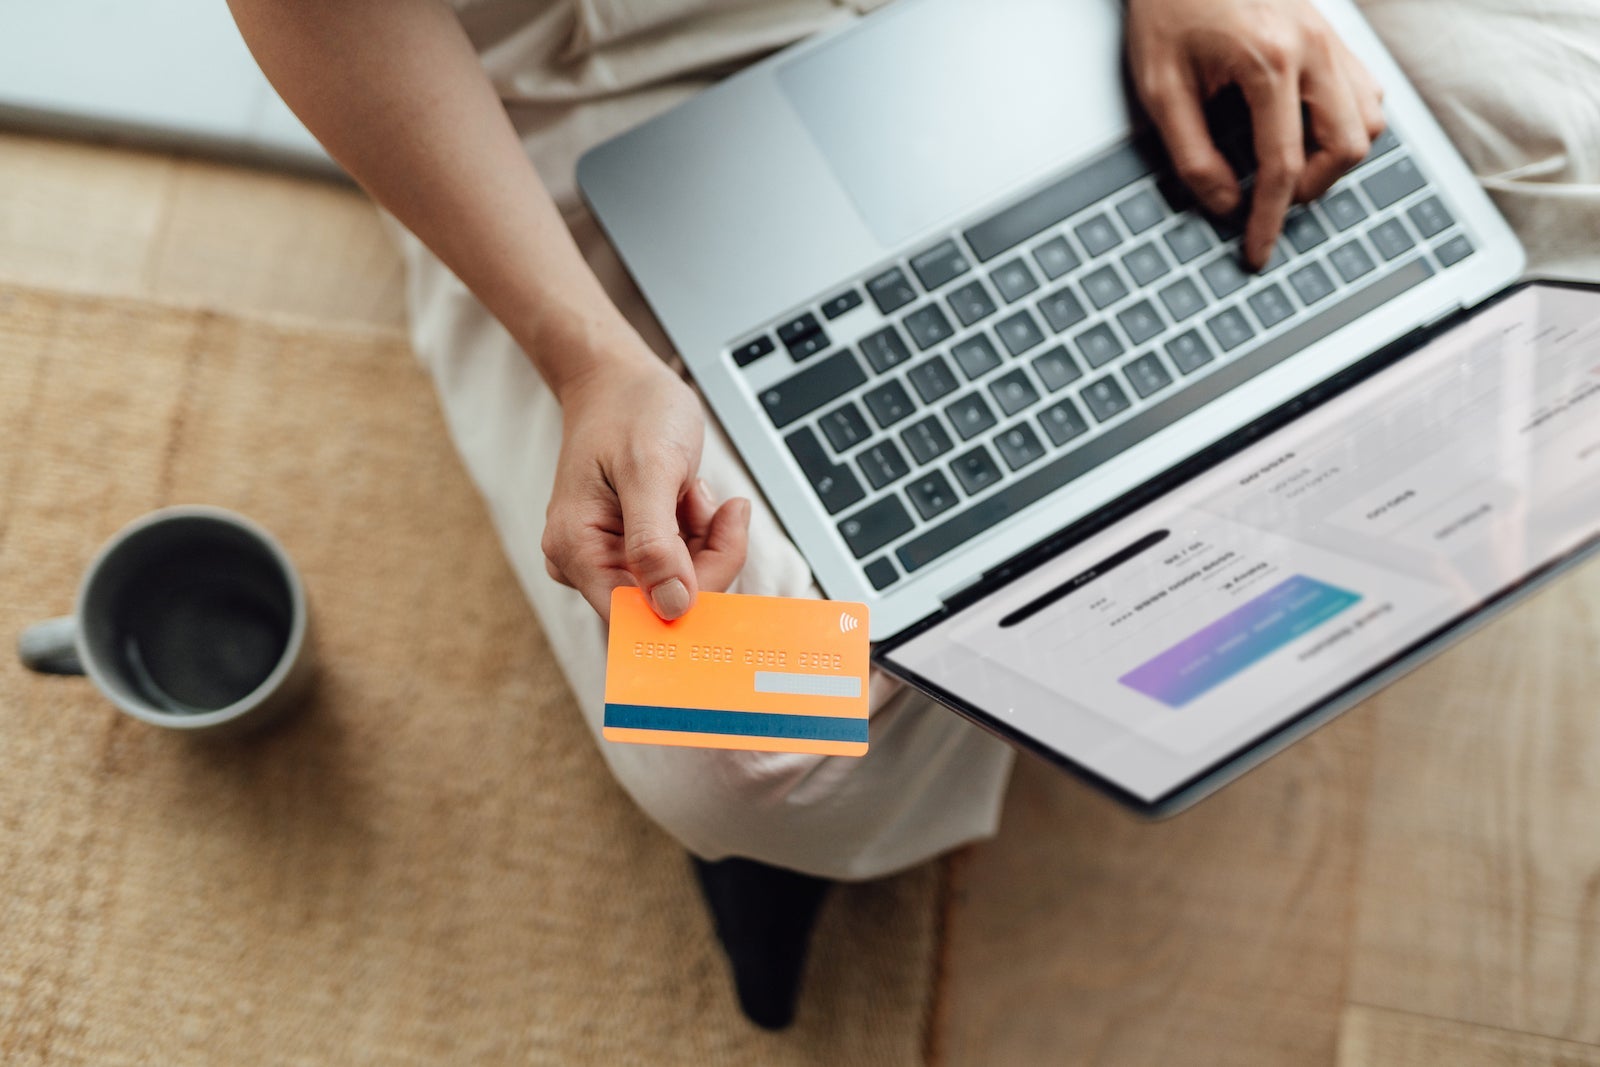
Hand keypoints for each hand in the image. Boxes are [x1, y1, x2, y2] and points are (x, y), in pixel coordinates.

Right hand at [541, 355, 750, 622]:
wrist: (617, 378)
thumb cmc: (630, 410)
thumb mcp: (651, 469)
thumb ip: (657, 543)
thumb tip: (672, 608)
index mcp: (576, 550)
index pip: (639, 614)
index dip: (689, 596)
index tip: (723, 545)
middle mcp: (584, 563)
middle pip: (664, 602)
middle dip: (706, 557)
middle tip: (723, 508)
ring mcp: (607, 556)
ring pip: (680, 584)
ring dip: (705, 541)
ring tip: (694, 491)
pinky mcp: (629, 549)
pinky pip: (680, 564)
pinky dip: (699, 533)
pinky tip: (690, 496)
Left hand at [1126, 0, 1384, 268]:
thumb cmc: (1168, 8)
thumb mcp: (1161, 88)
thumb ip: (1192, 154)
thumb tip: (1224, 203)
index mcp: (1270, 61)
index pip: (1283, 165)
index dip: (1269, 219)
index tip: (1256, 251)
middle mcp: (1313, 48)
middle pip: (1346, 146)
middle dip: (1309, 188)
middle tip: (1269, 201)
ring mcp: (1330, 37)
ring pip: (1368, 119)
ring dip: (1333, 157)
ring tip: (1286, 169)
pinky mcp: (1332, 32)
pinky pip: (1365, 89)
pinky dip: (1345, 122)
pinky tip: (1306, 133)